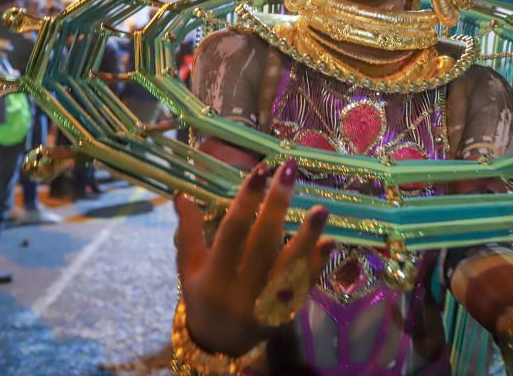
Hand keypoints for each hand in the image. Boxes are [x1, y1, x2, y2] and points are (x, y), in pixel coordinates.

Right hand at [174, 159, 333, 356]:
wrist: (220, 343)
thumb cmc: (203, 295)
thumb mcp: (189, 267)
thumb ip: (188, 231)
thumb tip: (182, 194)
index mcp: (213, 278)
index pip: (232, 233)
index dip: (246, 200)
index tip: (261, 169)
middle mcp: (241, 292)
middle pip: (263, 243)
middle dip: (277, 204)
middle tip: (289, 170)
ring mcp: (267, 304)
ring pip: (290, 267)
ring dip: (308, 236)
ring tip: (322, 208)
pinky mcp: (288, 311)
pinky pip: (305, 284)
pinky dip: (317, 262)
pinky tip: (330, 240)